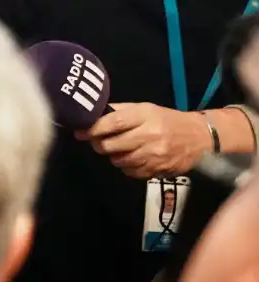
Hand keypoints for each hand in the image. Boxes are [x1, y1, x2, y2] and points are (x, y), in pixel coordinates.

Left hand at [79, 102, 213, 179]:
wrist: (200, 137)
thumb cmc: (168, 120)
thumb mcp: (146, 109)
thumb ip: (120, 111)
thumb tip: (92, 114)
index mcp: (145, 116)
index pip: (113, 123)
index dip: (93, 129)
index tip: (80, 132)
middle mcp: (150, 136)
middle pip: (110, 145)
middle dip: (100, 144)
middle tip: (99, 140)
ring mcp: (155, 155)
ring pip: (118, 161)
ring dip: (114, 156)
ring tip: (121, 148)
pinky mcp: (158, 170)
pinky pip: (131, 172)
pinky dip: (127, 166)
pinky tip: (134, 158)